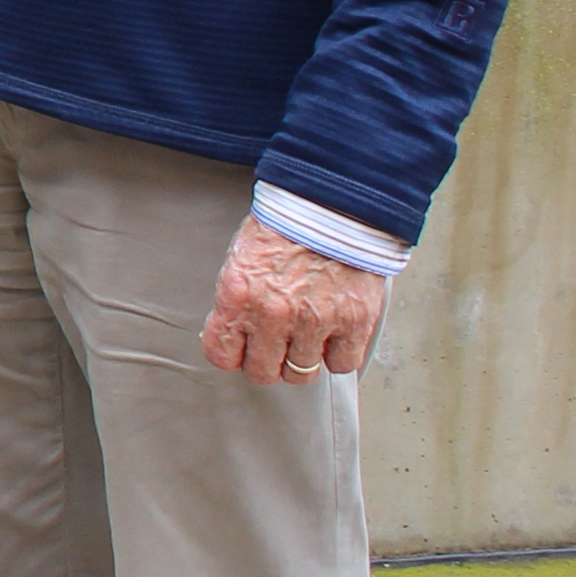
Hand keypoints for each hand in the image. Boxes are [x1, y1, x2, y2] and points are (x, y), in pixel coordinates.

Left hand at [201, 216, 387, 384]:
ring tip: (308, 336)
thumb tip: (232, 332)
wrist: (333, 203)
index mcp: (238, 293)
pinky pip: (342, 364)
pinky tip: (335, 334)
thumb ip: (237, 298)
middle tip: (277, 346)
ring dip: (303, 359)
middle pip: (263, 372)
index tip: (242, 350)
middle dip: (267, 363)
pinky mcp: (354, 322)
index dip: (233, 355)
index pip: (221, 354)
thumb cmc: (286, 225)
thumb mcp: (243, 256)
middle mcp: (273, 313)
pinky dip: (339, 354)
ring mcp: (315, 321)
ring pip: (301, 373)